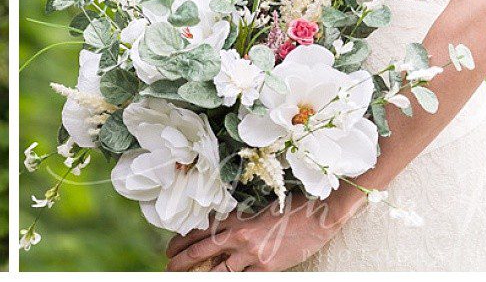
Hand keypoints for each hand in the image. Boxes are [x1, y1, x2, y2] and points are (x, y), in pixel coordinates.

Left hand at [166, 193, 361, 271]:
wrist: (317, 217)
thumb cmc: (289, 211)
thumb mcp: (258, 211)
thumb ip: (238, 221)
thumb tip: (219, 231)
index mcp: (235, 218)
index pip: (200, 229)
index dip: (181, 241)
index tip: (170, 248)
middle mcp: (238, 234)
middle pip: (200, 250)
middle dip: (180, 260)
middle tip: (169, 266)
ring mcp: (250, 252)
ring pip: (217, 270)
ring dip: (199, 276)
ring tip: (185, 279)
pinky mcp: (264, 267)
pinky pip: (240, 279)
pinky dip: (229, 280)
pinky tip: (220, 280)